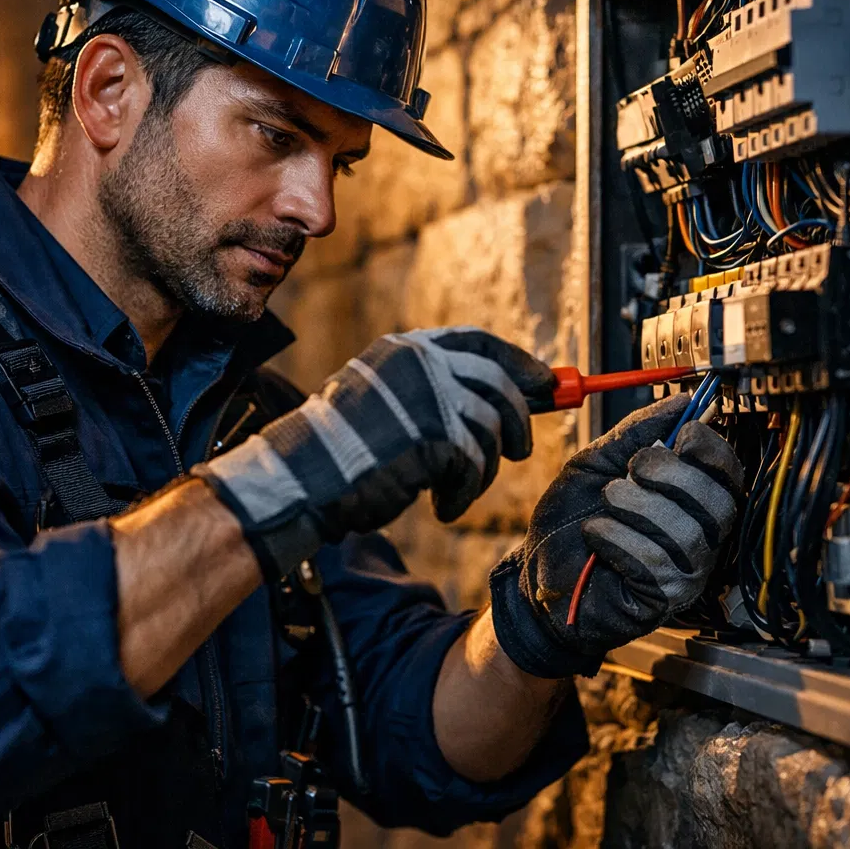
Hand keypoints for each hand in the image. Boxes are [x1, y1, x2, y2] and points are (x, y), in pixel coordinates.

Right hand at [195, 327, 554, 579]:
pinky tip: (444, 506)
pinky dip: (465, 492)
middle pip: (498, 383)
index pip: (479, 342)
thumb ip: (437, 391)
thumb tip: (509, 396)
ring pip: (491, 429)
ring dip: (484, 468)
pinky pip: (474, 465)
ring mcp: (429, 396)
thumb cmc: (342, 451)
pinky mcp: (436, 435)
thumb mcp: (388, 402)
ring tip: (460, 488)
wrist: (303, 478)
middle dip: (519, 420)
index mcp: (405, 348)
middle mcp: (420, 363)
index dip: (518, 362)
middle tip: (520, 449)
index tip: (546, 382)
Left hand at [489, 394, 743, 677]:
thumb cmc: (570, 520)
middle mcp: (699, 538)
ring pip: (686, 532)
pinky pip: (655, 563)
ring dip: (636, 507)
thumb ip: (637, 431)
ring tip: (606, 505)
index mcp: (689, 501)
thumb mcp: (598, 462)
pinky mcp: (662, 601)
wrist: (535, 570)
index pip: (729, 475)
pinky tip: (596, 536)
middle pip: (718, 502)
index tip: (683, 434)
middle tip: (629, 472)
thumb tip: (682, 400)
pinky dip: (618, 539)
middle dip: (670, 476)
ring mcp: (685, 573)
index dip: (712, 450)